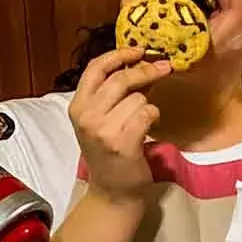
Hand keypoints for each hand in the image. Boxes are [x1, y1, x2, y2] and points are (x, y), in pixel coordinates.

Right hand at [66, 47, 173, 200]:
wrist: (113, 192)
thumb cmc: (109, 154)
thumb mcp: (99, 121)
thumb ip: (111, 94)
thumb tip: (141, 62)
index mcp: (77, 106)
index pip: (95, 68)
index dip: (119, 55)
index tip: (139, 50)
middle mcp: (86, 116)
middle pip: (121, 79)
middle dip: (146, 71)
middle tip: (164, 68)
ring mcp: (103, 130)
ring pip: (137, 97)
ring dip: (148, 104)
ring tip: (143, 119)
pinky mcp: (123, 143)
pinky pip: (147, 113)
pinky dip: (154, 117)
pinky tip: (150, 127)